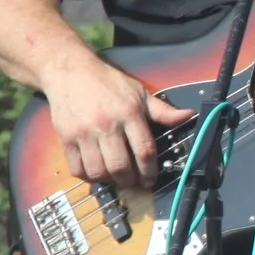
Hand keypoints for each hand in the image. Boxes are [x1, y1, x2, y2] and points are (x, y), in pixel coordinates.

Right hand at [42, 55, 193, 189]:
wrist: (70, 72)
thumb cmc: (108, 83)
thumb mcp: (140, 93)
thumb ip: (163, 110)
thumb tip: (188, 116)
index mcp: (129, 114)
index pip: (144, 150)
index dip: (150, 171)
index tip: (150, 180)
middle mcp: (106, 125)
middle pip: (120, 166)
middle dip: (130, 180)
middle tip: (133, 182)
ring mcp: (83, 133)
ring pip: (98, 171)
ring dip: (109, 180)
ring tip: (115, 177)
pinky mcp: (65, 138)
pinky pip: (76, 168)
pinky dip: (87, 176)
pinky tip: (95, 171)